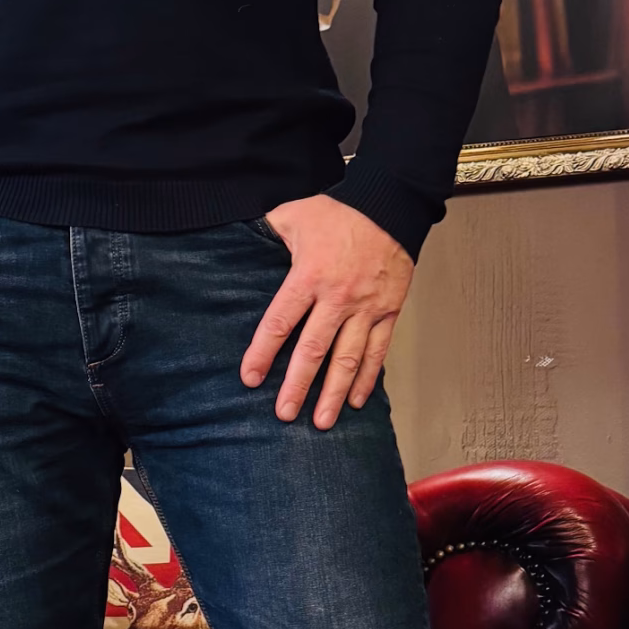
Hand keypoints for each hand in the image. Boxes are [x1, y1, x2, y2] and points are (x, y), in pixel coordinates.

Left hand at [240, 195, 413, 428]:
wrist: (390, 206)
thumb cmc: (339, 212)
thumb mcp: (294, 215)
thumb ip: (267, 233)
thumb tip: (238, 240)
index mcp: (309, 276)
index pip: (280, 322)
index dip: (263, 352)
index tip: (250, 378)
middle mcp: (338, 298)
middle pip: (313, 350)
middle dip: (297, 386)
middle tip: (284, 414)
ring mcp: (366, 308)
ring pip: (348, 359)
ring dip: (334, 393)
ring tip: (321, 422)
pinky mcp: (388, 311)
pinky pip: (378, 351)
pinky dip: (368, 378)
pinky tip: (357, 401)